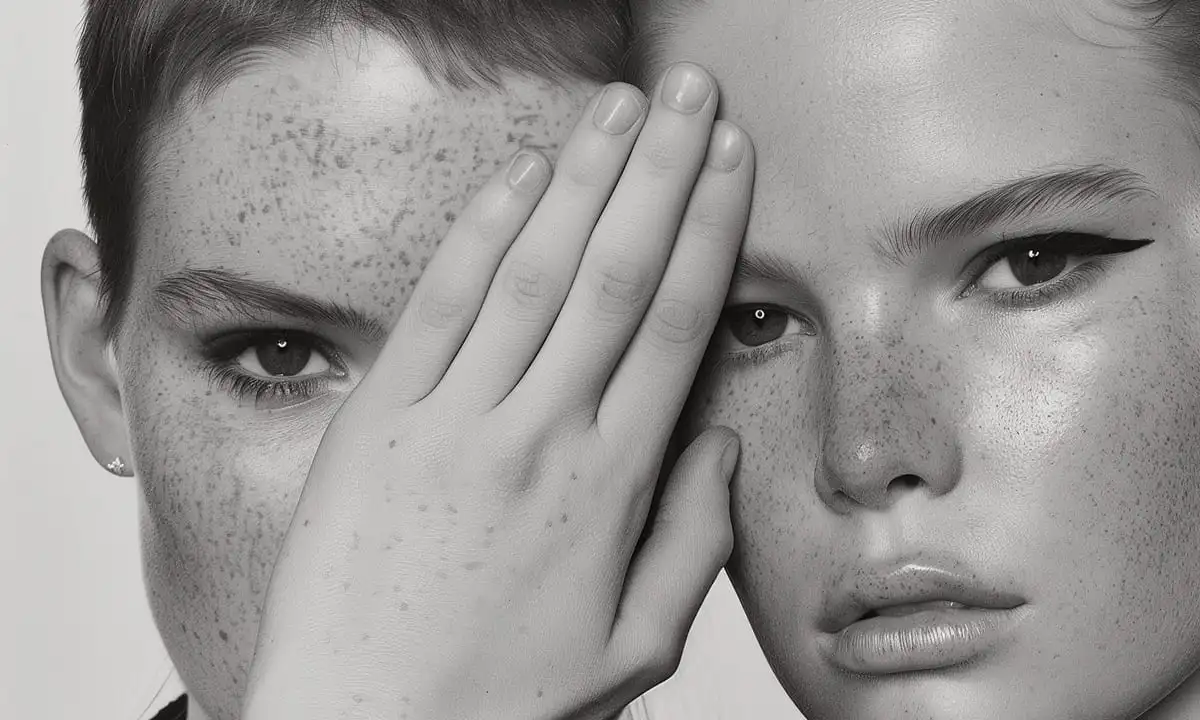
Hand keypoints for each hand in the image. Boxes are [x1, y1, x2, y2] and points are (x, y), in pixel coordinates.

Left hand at [241, 62, 754, 719]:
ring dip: (586, 178)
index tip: (734, 164)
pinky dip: (482, 231)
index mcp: (612, 487)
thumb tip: (718, 440)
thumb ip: (690, 540)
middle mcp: (540, 436)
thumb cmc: (500, 702)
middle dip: (663, 172)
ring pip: (535, 271)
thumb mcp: (633, 648)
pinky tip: (522, 174)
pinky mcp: (378, 420)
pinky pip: (440, 306)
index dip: (710, 232)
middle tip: (695, 96)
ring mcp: (453, 422)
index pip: (676, 326)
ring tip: (625, 106)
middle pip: (616, 275)